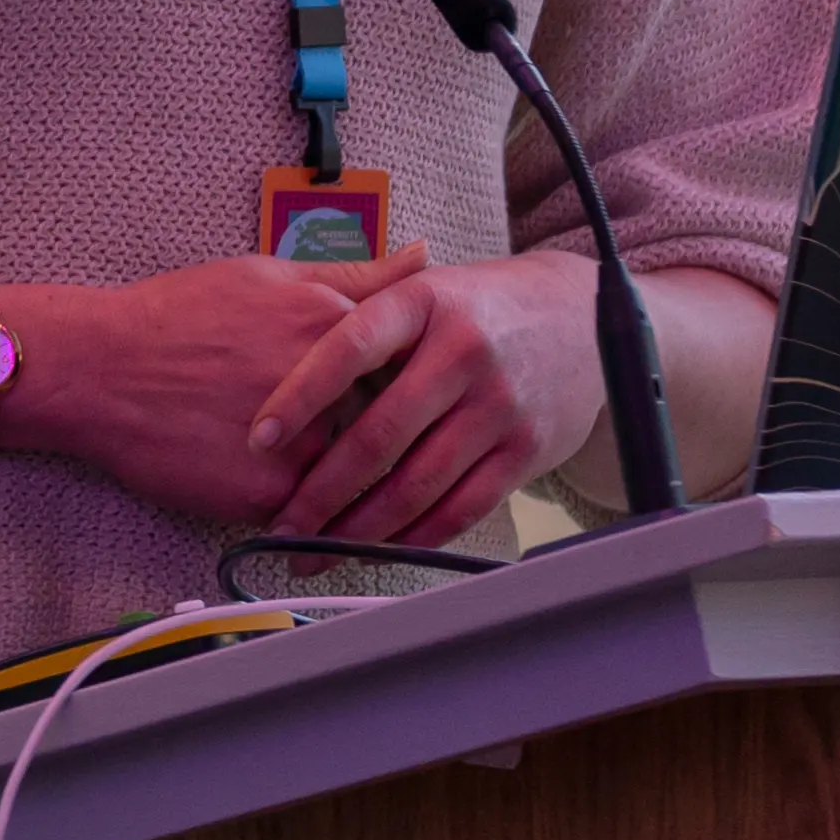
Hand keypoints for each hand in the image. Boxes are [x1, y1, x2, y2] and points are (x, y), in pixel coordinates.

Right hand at [0, 256, 381, 523]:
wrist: (95, 369)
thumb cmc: (175, 317)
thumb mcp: (269, 278)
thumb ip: (356, 275)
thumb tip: (426, 254)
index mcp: (340, 331)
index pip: (411, 373)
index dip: (398, 388)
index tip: (380, 394)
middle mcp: (332, 389)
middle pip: (388, 430)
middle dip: (374, 441)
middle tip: (339, 439)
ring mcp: (302, 447)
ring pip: (354, 482)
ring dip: (344, 486)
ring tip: (310, 474)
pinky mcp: (268, 495)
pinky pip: (311, 516)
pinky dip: (302, 512)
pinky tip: (272, 491)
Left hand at [241, 252, 599, 548]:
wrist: (581, 319)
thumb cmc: (475, 308)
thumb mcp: (421, 288)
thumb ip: (355, 308)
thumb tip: (271, 338)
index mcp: (423, 303)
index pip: (351, 348)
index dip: (300, 395)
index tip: (259, 440)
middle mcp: (464, 352)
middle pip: (381, 434)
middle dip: (321, 491)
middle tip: (279, 525)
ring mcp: (499, 405)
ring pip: (418, 483)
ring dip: (359, 528)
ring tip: (316, 551)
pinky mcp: (527, 450)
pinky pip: (463, 507)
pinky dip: (414, 537)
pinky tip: (377, 550)